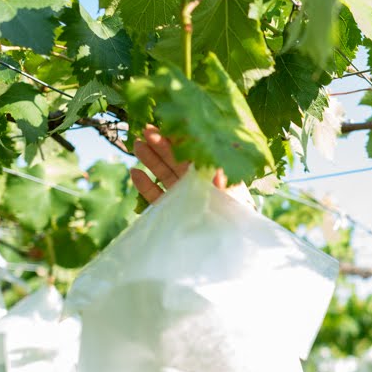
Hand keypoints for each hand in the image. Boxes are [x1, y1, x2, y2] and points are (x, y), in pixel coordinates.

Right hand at [130, 125, 253, 207]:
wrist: (229, 245)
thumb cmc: (236, 218)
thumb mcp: (233, 198)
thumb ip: (222, 182)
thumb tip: (215, 167)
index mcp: (213, 175)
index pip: (195, 153)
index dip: (181, 139)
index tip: (168, 126)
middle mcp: (198, 183)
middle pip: (176, 160)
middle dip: (161, 145)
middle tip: (146, 130)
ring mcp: (184, 196)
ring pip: (164, 174)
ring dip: (151, 160)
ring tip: (136, 145)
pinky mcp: (173, 211)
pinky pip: (157, 196)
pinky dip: (146, 186)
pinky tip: (134, 173)